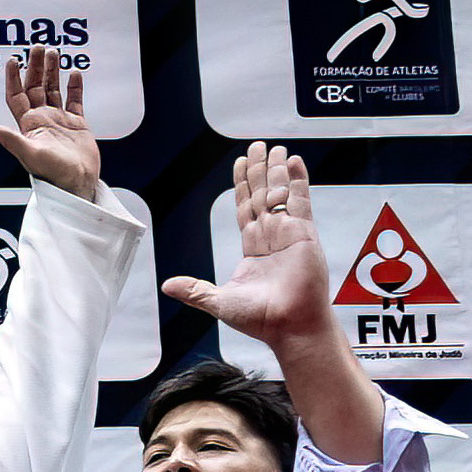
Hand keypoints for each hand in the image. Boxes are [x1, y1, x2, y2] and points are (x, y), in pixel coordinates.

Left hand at [0, 48, 99, 199]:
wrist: (77, 183)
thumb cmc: (52, 173)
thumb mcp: (29, 154)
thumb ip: (11, 139)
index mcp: (28, 125)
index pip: (16, 96)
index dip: (13, 78)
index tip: (12, 59)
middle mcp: (41, 120)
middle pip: (36, 87)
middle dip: (35, 67)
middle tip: (37, 46)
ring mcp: (59, 121)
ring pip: (54, 89)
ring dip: (53, 71)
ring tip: (53, 52)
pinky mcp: (77, 124)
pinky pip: (75, 101)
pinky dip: (74, 87)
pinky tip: (74, 73)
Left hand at [163, 141, 336, 347]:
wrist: (289, 325)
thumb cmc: (261, 319)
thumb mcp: (218, 300)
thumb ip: (195, 290)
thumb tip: (167, 286)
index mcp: (253, 248)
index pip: (245, 209)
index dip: (242, 186)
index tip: (241, 164)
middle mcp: (272, 236)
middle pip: (263, 195)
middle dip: (259, 170)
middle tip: (257, 146)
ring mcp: (290, 233)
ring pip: (280, 193)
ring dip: (277, 170)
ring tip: (275, 148)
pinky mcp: (305, 233)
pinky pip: (301, 201)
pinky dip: (297, 181)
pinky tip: (294, 162)